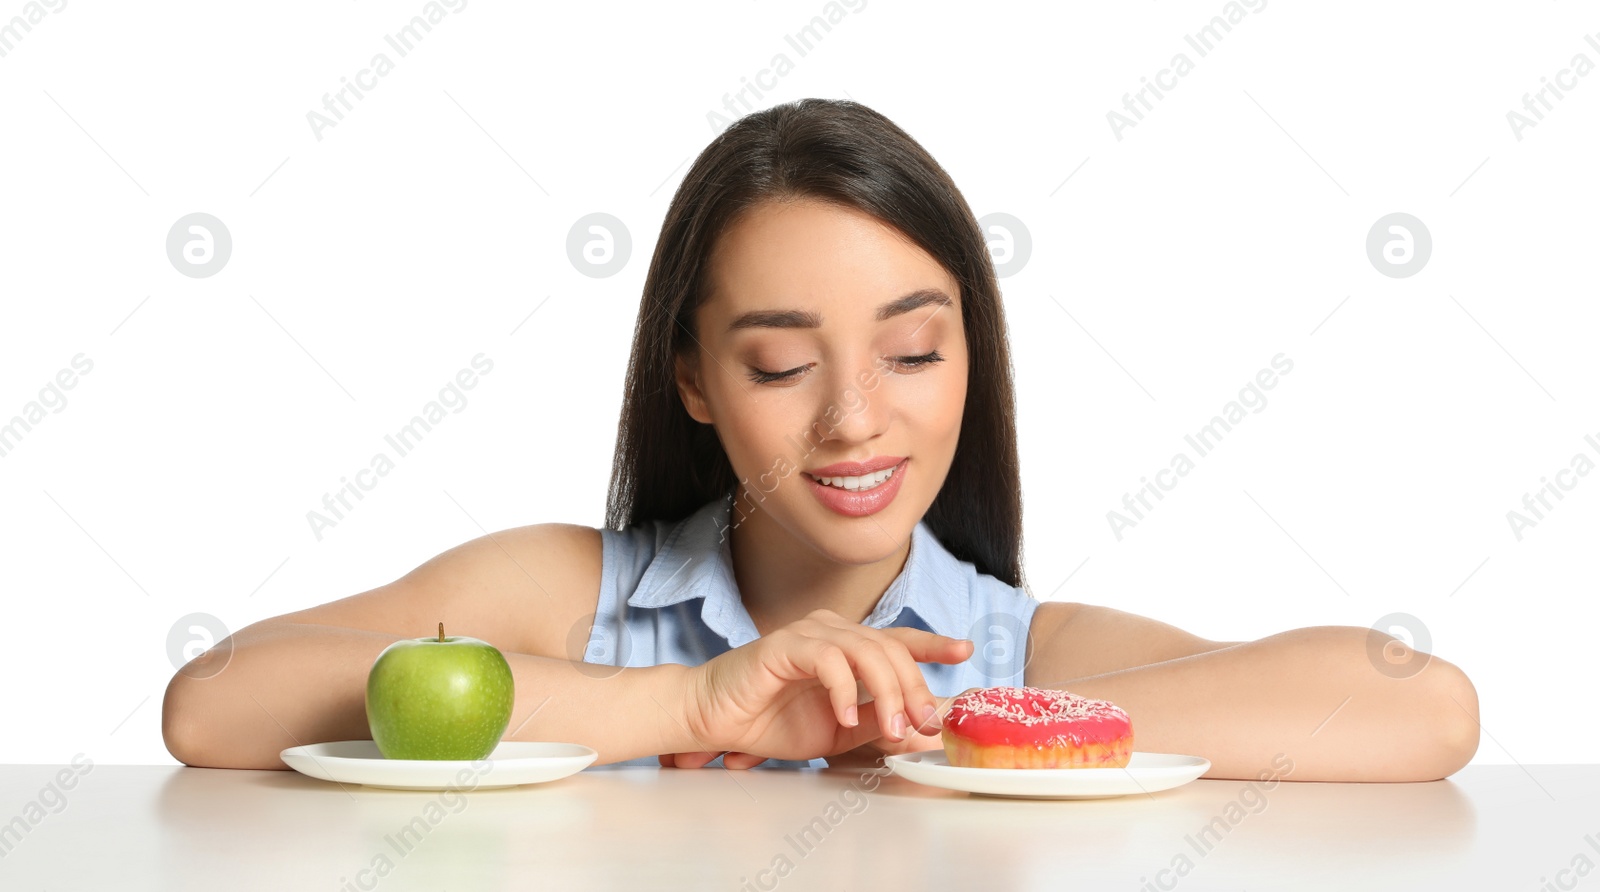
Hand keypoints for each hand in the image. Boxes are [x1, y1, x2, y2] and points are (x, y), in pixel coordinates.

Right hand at [666, 609, 973, 767]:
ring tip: (891, 729)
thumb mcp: (839, 732)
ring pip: (868, 651)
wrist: (714, 719)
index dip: (933, 644)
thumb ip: (879, 724)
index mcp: (848, 649)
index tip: (965, 651)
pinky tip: (846, 718)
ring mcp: (810, 634)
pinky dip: (845, 690)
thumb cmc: (770, 720)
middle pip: (892, 649)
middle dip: (915, 689)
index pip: (899, 640)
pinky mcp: (786, 645)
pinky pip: (829, 659)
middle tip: (924, 725)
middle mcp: (833, 632)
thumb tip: (925, 727)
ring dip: (887, 693)